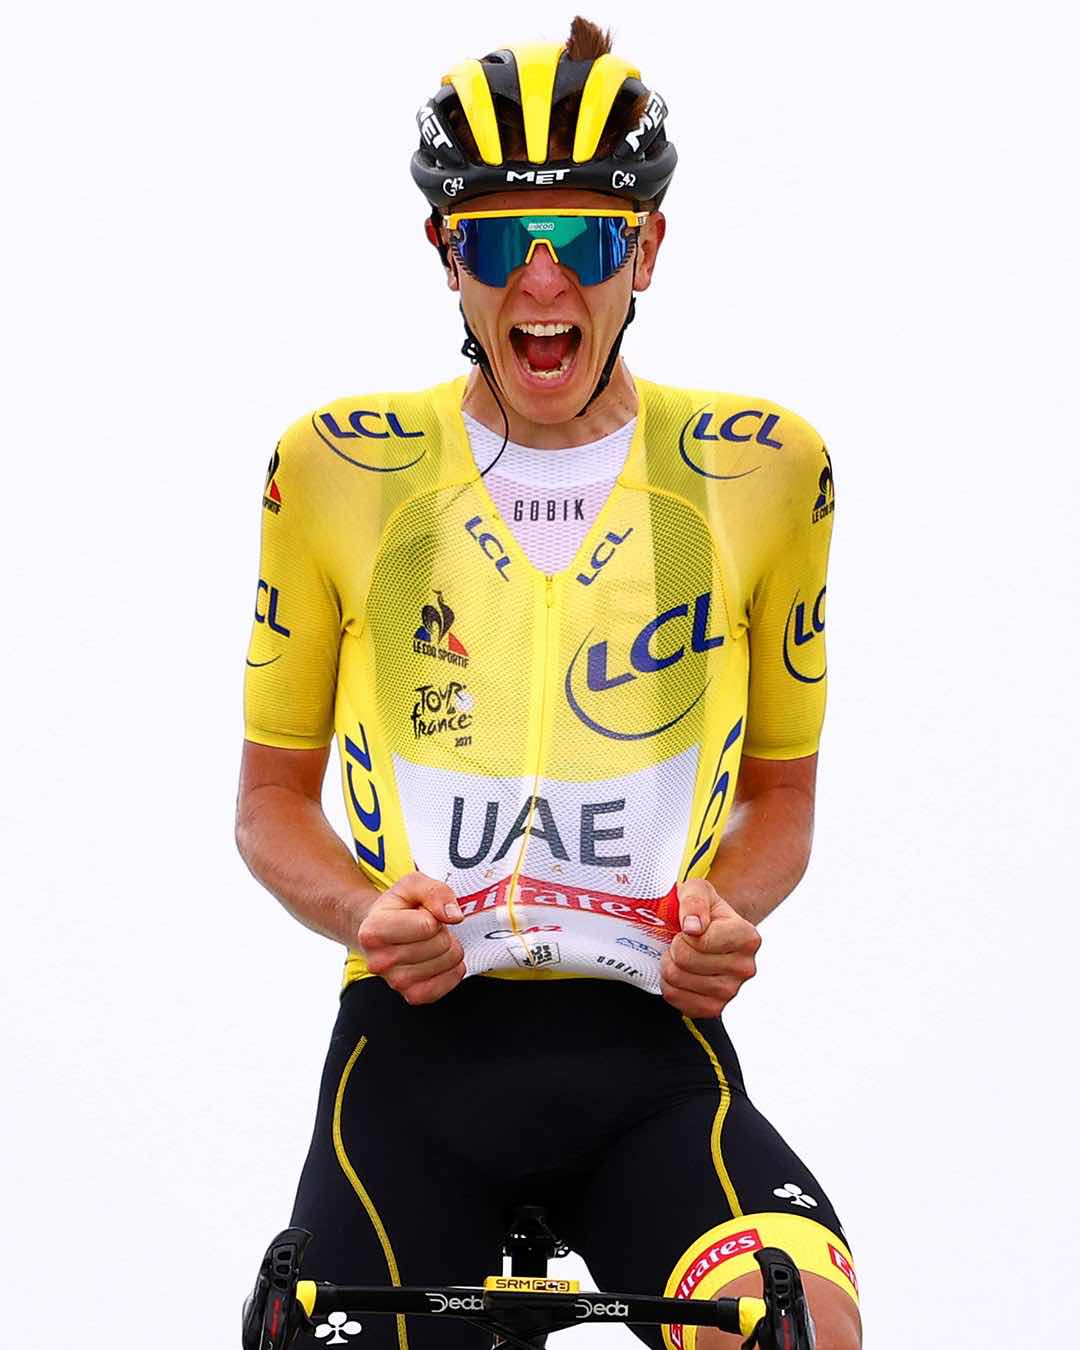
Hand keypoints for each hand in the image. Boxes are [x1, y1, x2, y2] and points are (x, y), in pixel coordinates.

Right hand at [356, 871, 465, 1004]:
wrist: (382, 932)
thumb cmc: (398, 907)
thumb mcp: (413, 884)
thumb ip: (434, 891)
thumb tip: (454, 916)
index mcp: (373, 931)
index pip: (427, 925)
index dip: (434, 914)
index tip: (422, 913)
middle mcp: (379, 961)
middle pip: (440, 945)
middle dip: (443, 932)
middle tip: (428, 928)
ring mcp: (395, 982)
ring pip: (447, 962)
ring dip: (449, 949)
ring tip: (431, 941)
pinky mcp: (412, 995)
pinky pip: (448, 984)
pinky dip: (453, 970)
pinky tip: (440, 959)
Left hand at [660, 878, 760, 1017]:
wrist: (707, 932)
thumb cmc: (702, 911)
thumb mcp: (697, 890)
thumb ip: (694, 901)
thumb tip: (692, 927)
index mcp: (748, 937)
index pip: (702, 941)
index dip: (684, 933)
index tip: (688, 928)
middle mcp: (745, 968)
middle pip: (687, 961)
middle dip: (673, 948)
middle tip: (679, 942)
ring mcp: (732, 992)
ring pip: (679, 981)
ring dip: (668, 966)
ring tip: (678, 956)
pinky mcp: (715, 1009)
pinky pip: (679, 1002)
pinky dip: (670, 987)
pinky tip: (679, 974)